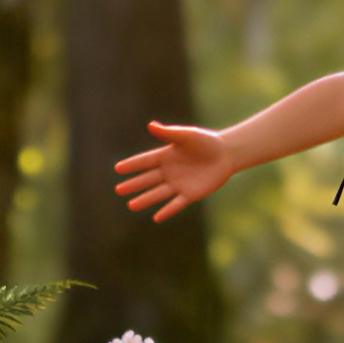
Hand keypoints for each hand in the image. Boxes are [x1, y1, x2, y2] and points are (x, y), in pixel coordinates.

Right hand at [113, 121, 233, 221]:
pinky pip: (176, 204)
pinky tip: (156, 217)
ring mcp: (178, 184)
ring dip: (145, 199)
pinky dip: (167, 211)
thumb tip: (150, 125)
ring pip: (158, 194)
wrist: (226, 154)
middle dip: (134, 185)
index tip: (117, 169)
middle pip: (148, 179)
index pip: (145, 161)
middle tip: (118, 190)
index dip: (132, 165)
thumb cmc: (205, 142)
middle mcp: (169, 171)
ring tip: (130, 205)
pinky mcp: (190, 194)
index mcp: (166, 156)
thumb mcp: (187, 136)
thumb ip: (169, 133)